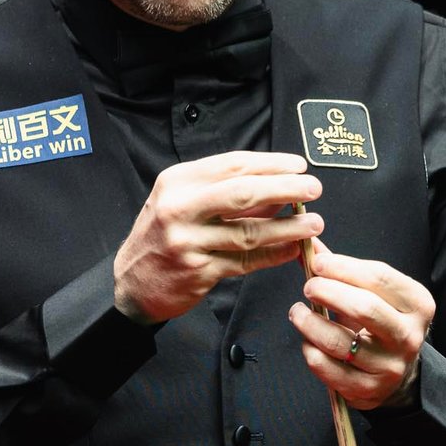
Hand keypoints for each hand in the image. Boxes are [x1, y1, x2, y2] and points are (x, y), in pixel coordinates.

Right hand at [115, 151, 323, 323]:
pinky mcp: (198, 271)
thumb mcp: (182, 202)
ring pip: (249, 232)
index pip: (232, 165)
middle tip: (313, 188)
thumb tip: (277, 188)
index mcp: (178, 182)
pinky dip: (273, 255)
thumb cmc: (162, 236)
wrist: (131, 282)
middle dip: (285, 188)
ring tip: (313, 223)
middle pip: (243, 193)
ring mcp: (188, 242)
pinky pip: (245, 262)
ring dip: (287, 227)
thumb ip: (225, 193)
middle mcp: (180, 209)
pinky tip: (292, 250)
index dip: (271, 164)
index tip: (298, 165)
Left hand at [289, 236, 435, 410]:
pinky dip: (311, 352)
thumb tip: (309, 244)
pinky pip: (328, 369)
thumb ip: (343, 270)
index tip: (317, 262)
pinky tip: (307, 341)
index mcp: (417, 304)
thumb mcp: (374, 293)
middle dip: (329, 292)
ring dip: (310, 323)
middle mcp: (409, 336)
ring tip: (297, 312)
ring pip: (341, 342)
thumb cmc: (381, 323)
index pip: (379, 277)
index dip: (343, 267)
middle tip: (308, 287)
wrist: (398, 373)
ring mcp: (389, 366)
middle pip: (365, 308)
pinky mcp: (368, 390)